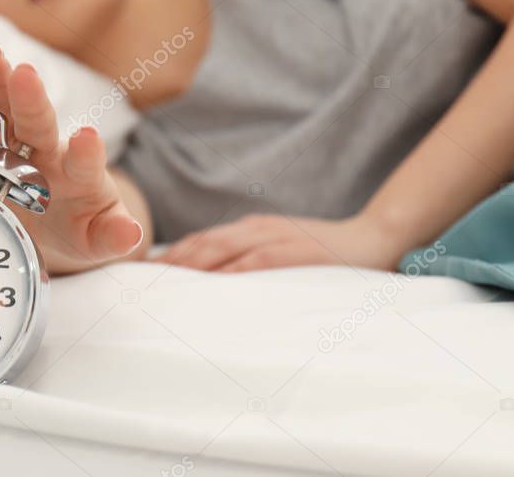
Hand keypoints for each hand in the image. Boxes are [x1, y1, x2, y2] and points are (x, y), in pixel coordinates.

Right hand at [0, 44, 143, 272]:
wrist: (56, 225)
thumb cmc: (81, 228)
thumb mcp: (99, 238)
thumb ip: (113, 236)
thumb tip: (130, 233)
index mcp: (77, 177)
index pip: (84, 163)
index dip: (86, 152)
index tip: (87, 138)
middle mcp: (42, 154)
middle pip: (37, 123)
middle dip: (31, 99)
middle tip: (26, 72)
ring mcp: (7, 151)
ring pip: (0, 112)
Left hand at [151, 213, 401, 272]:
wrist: (373, 236)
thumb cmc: (324, 251)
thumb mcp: (281, 248)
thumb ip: (251, 259)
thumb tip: (216, 282)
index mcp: (250, 229)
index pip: (201, 241)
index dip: (171, 256)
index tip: (144, 273)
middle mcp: (256, 229)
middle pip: (201, 244)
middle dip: (169, 262)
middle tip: (140, 282)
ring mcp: (274, 237)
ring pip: (220, 249)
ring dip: (188, 265)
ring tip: (161, 283)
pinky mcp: (293, 251)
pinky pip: (254, 261)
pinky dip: (228, 271)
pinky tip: (209, 283)